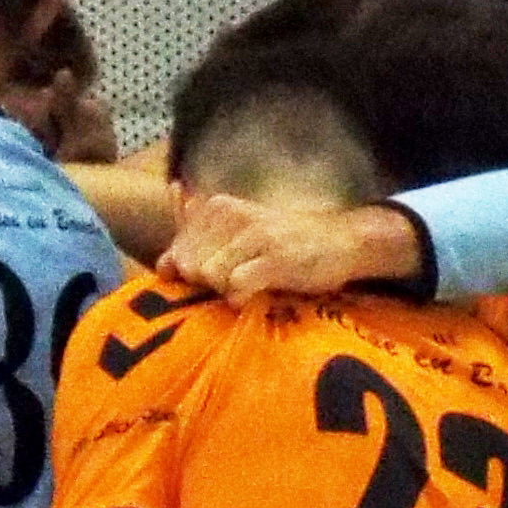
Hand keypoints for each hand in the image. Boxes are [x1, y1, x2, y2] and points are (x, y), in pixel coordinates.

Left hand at [162, 189, 421, 302]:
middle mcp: (232, 215)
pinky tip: (256, 295)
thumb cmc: (288, 241)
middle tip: (235, 284)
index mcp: (219, 208)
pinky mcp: (274, 258)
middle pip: (190, 267)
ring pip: (209, 276)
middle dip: (205, 284)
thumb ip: (200, 229)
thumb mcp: (241, 227)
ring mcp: (253, 236)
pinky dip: (241, 299)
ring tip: (249, 286)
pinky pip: (236, 287)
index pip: (177, 252)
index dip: (188, 275)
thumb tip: (164, 245)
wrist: (344, 242)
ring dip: (224, 291)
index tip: (214, 280)